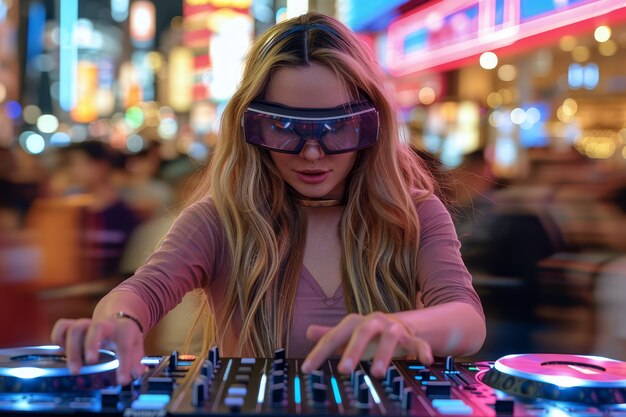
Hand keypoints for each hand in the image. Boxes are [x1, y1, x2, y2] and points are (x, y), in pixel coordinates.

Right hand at [50, 317, 145, 384]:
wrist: (119, 319)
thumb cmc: (126, 336)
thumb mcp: (136, 346)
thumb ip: (136, 361)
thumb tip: (136, 374)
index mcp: (124, 330)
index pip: (125, 346)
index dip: (124, 365)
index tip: (122, 380)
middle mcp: (105, 324)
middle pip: (96, 328)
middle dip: (91, 345)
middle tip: (90, 363)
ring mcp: (88, 324)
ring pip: (76, 328)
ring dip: (72, 349)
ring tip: (75, 369)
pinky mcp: (74, 326)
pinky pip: (62, 326)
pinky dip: (58, 338)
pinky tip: (62, 352)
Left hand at [300, 312, 432, 377]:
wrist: (398, 324)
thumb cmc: (368, 334)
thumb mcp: (348, 334)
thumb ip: (329, 335)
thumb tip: (308, 332)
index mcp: (355, 323)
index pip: (333, 337)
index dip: (319, 352)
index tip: (308, 368)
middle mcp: (373, 323)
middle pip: (362, 333)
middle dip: (353, 350)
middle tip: (344, 369)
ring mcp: (392, 330)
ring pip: (389, 339)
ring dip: (384, 355)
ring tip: (378, 373)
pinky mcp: (410, 337)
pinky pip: (418, 343)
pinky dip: (422, 350)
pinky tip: (426, 360)